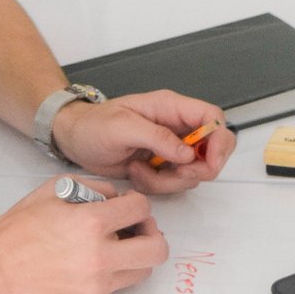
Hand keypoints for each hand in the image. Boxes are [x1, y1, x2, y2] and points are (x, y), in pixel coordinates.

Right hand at [0, 176, 166, 293]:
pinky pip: (120, 283)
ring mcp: (96, 281)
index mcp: (91, 222)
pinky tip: (99, 258)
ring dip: (138, 254)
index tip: (130, 205)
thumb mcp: (55, 189)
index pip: (141, 209)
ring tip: (121, 244)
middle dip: (152, 233)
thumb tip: (117, 197)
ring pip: (144, 270)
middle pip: (157, 248)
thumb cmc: (18, 229)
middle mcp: (99, 255)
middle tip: (139, 227)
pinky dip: (117, 269)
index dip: (139, 203)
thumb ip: (94, 188)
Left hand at [52, 90, 236, 193]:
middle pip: (212, 150)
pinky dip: (157, 185)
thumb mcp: (122, 127)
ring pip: (193, 172)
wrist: (75, 140)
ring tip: (140, 170)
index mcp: (171, 108)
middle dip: (198, 168)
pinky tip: (135, 173)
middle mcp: (176, 127)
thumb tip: (187, 152)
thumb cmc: (93, 125)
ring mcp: (170, 149)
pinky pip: (174, 183)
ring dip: (169, 180)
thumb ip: (157, 137)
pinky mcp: (161, 166)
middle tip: (177, 173)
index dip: (220, 141)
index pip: (213, 118)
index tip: (209, 162)